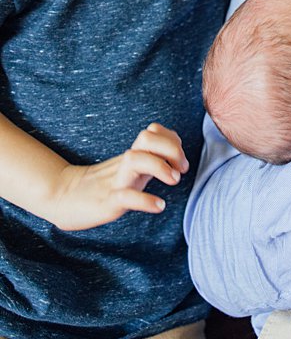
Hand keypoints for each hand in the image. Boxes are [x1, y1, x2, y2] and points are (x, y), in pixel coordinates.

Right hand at [46, 123, 187, 231]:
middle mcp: (126, 164)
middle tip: (181, 169)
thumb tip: (177, 156)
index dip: (172, 140)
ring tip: (174, 180)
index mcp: (132, 156)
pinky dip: (146, 200)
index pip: (154, 132)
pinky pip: (126, 196)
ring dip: (160, 167)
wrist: (62, 198)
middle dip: (171, 149)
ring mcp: (116, 181)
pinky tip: (159, 205)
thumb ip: (150, 160)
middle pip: (147, 138)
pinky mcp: (107, 201)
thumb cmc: (101, 185)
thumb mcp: (129, 169)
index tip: (180, 160)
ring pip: (135, 159)